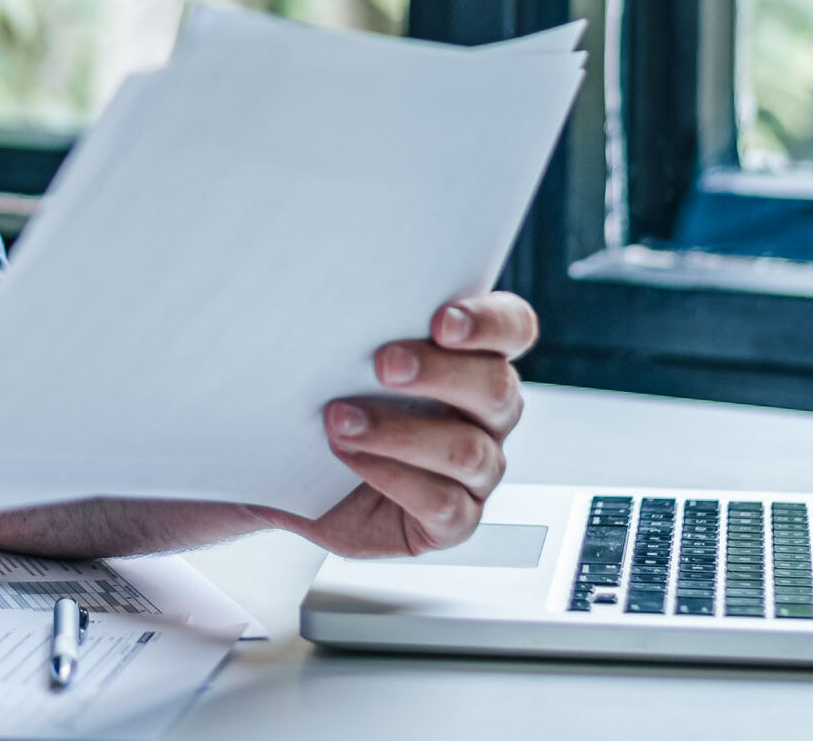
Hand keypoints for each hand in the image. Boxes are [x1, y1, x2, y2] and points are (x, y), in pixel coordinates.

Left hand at [282, 292, 538, 557]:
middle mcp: (486, 413)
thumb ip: (366, 323)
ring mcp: (478, 471)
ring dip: (398, 432)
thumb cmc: (330, 395)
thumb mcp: (344, 351)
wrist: (299, 470)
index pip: (513, 327)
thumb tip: (338, 291)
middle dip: (438, 372)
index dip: (489, 322)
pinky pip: (443, 503)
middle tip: (383, 364)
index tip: (441, 321)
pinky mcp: (454, 520)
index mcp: (473, 357)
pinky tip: (350, 459)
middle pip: (496, 387)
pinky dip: (392, 476)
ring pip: (467, 450)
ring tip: (340, 420)